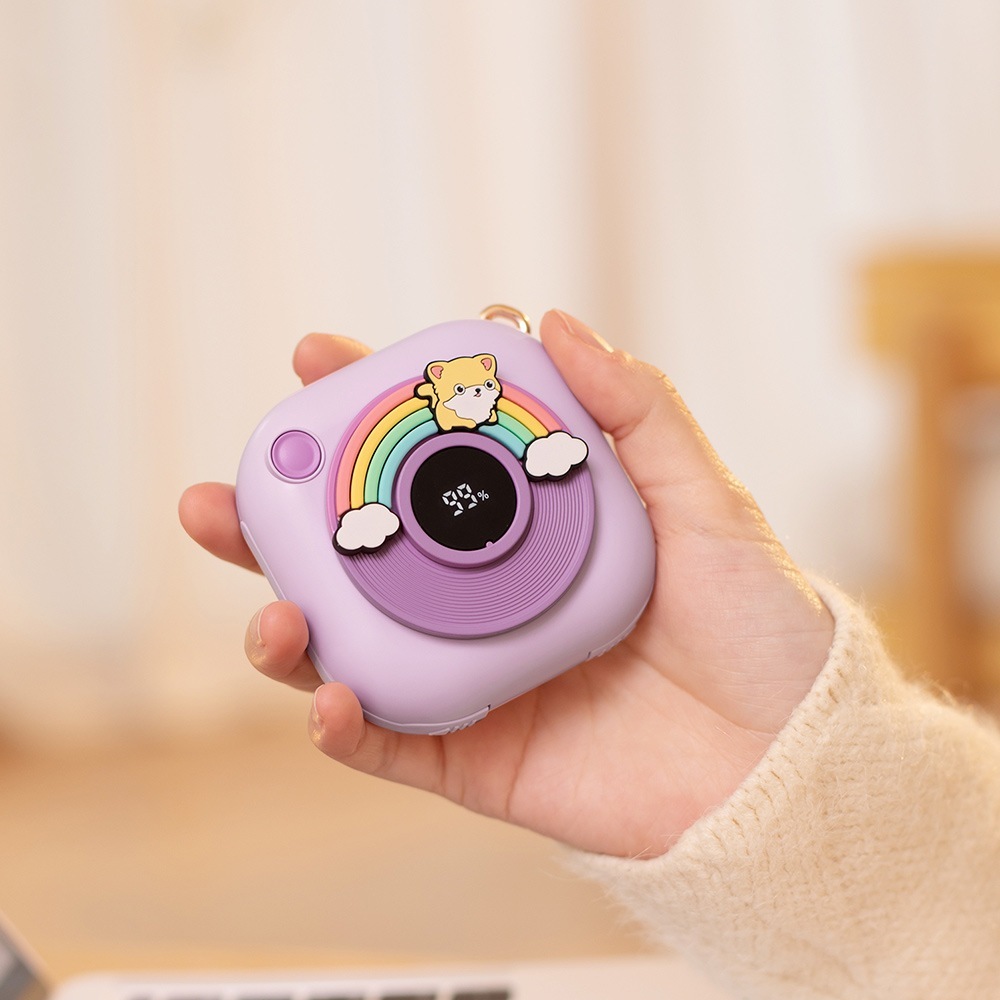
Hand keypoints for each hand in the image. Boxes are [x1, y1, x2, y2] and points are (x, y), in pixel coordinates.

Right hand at [179, 310, 832, 857]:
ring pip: (349, 647)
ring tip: (270, 609)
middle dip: (276, 523)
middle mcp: (485, 599)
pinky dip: (344, 726)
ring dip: (286, 626)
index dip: (362, 411)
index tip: (317, 358)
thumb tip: (553, 322)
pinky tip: (327, 697)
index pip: (424, 461)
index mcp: (529, 529)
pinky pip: (391, 744)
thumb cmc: (759, 626)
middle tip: (222, 494)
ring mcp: (474, 678)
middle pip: (357, 555)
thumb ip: (636, 410)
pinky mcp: (478, 759)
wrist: (793, 764)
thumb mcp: (705, 500)